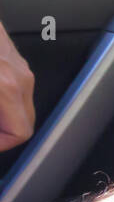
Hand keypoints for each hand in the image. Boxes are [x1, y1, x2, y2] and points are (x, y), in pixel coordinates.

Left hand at [0, 21, 34, 152]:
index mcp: (6, 88)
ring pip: (19, 105)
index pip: (20, 133)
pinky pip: (14, 88)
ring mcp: (18, 65)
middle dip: (1, 132)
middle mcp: (20, 77)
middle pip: (23, 122)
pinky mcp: (11, 56)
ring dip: (1, 116)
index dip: (0, 145)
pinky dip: (1, 99)